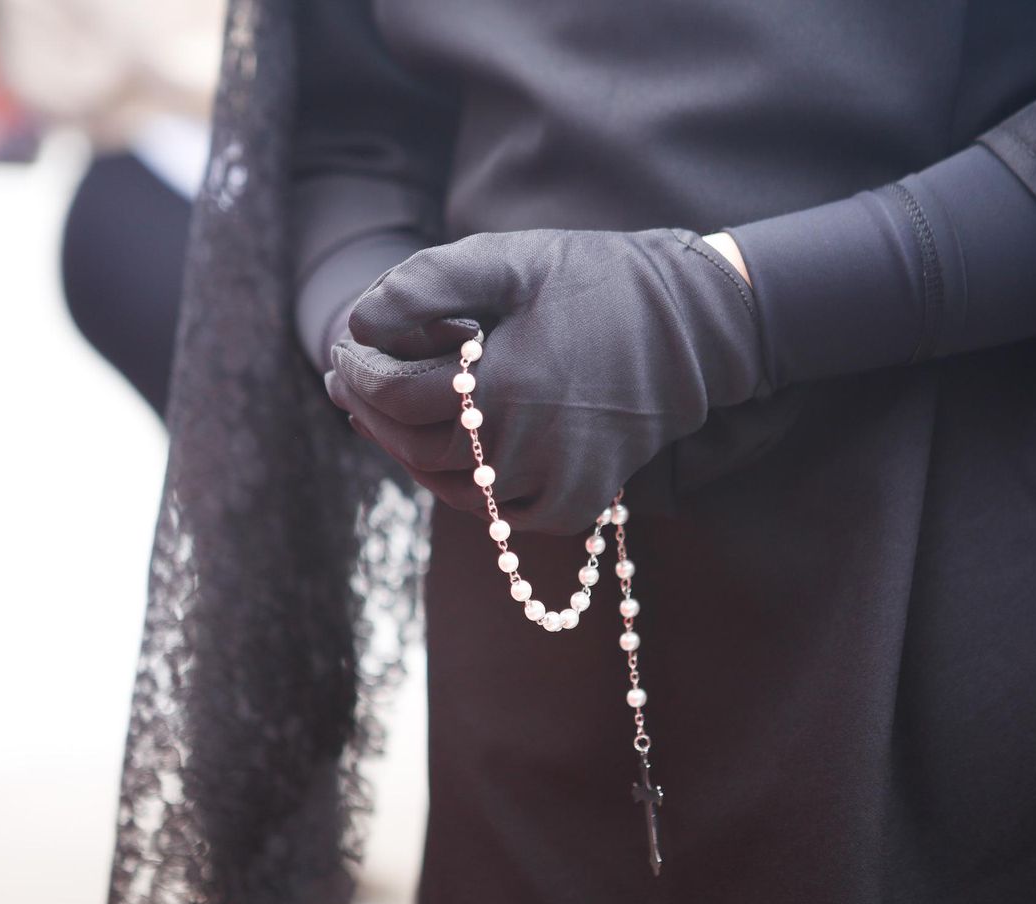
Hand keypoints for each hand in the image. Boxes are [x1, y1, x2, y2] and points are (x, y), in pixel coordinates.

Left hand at [325, 228, 765, 532]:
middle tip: (348, 383)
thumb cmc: (596, 284)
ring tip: (388, 412)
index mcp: (508, 387)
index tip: (342, 348)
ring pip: (450, 488)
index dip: (359, 374)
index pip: (398, 398)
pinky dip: (464, 482)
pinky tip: (448, 445)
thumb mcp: (510, 260)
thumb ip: (427, 283)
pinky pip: (495, 511)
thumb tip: (357, 322)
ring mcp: (554, 489)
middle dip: (372, 415)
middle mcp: (529, 452)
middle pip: (416, 450)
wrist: (693, 332)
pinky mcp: (573, 508)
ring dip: (412, 451)